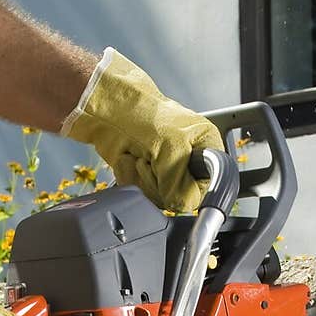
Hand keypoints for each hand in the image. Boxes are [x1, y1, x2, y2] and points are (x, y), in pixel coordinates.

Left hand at [61, 48, 222, 212]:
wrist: (108, 111)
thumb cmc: (141, 115)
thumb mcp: (170, 149)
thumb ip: (181, 183)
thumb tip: (182, 204)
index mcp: (206, 147)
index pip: (207, 187)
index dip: (187, 187)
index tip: (172, 177)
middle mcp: (189, 160)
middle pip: (181, 196)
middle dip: (158, 181)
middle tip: (150, 160)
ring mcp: (167, 169)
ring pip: (160, 197)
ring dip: (142, 179)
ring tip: (138, 156)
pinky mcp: (147, 175)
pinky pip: (143, 194)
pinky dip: (131, 179)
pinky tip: (129, 161)